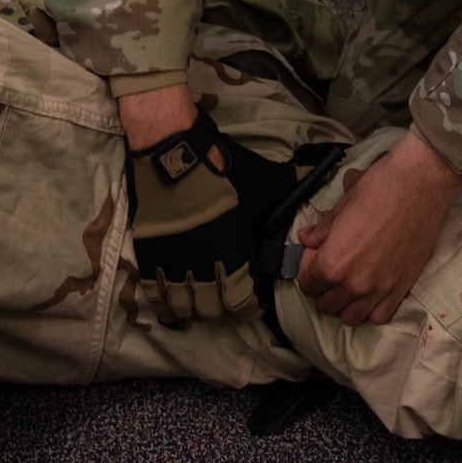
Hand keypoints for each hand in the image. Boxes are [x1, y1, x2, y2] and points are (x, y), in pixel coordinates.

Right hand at [125, 108, 297, 326]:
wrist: (175, 151)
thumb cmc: (220, 167)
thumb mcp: (260, 180)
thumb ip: (284, 191)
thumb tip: (310, 182)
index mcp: (233, 249)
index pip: (242, 298)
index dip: (248, 308)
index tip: (251, 305)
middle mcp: (204, 263)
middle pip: (211, 308)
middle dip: (220, 310)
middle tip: (224, 304)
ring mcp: (175, 261)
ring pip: (183, 305)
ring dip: (192, 310)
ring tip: (197, 308)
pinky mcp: (151, 254)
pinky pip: (155, 292)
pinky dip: (163, 304)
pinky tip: (168, 310)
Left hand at [296, 129, 461, 325]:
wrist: (420, 185)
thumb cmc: (378, 189)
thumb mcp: (341, 207)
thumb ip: (322, 231)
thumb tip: (306, 239)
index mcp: (333, 262)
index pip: (307, 284)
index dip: (306, 270)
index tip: (313, 257)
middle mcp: (354, 284)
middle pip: (326, 305)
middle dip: (321, 288)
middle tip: (329, 268)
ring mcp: (380, 290)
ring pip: (351, 317)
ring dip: (344, 303)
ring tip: (348, 283)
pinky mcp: (402, 289)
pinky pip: (379, 316)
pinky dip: (370, 309)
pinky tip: (370, 292)